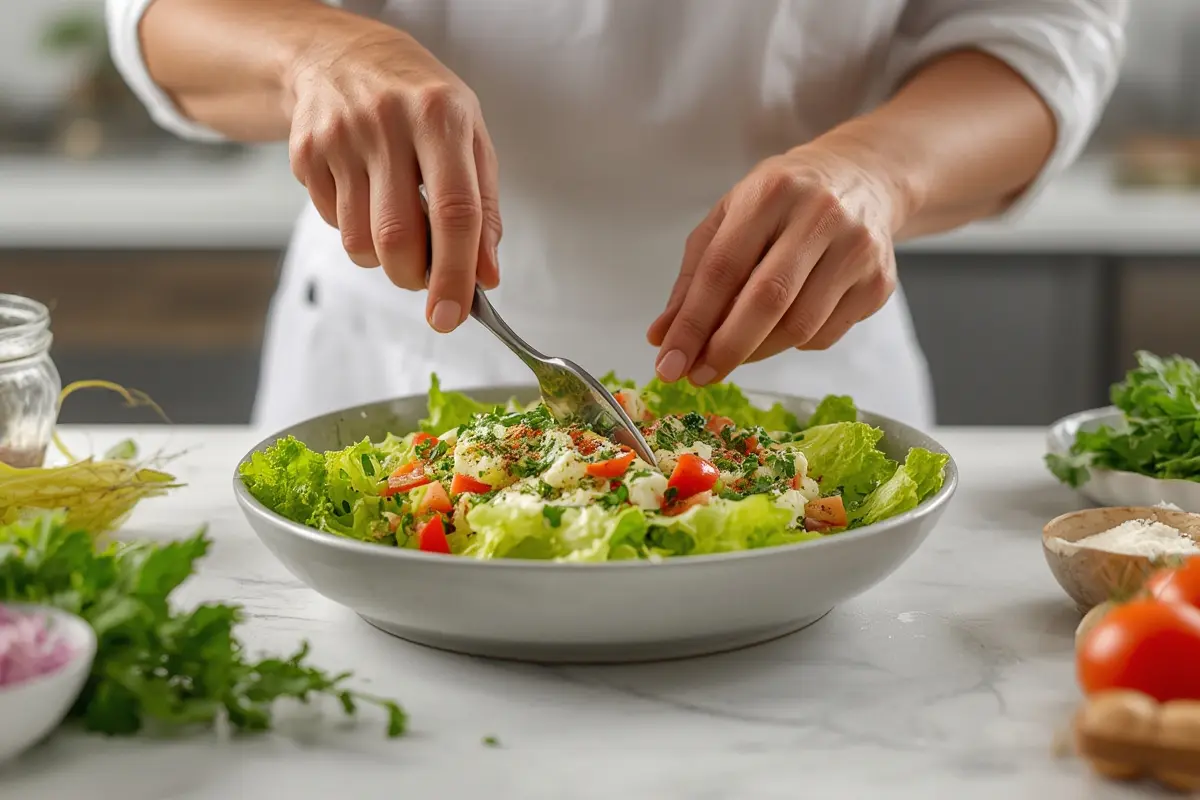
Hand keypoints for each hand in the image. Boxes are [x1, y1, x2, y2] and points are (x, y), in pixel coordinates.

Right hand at [284, 18, 500, 332]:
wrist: (336, 55)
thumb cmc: (418, 101)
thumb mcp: (469, 136)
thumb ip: (484, 209)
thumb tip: (486, 276)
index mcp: (439, 116)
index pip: (454, 213)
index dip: (455, 274)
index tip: (453, 314)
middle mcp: (387, 124)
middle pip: (397, 238)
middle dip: (414, 278)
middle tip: (426, 279)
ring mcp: (339, 139)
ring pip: (359, 242)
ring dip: (384, 259)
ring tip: (398, 226)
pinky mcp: (306, 154)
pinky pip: (332, 225)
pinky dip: (355, 230)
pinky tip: (365, 196)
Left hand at [647, 140, 905, 384]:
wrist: (862, 178)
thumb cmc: (781, 203)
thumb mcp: (728, 220)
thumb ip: (692, 279)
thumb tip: (661, 337)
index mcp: (770, 192)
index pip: (722, 269)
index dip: (692, 323)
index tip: (669, 363)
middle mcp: (819, 215)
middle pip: (767, 300)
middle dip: (725, 349)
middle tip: (698, 377)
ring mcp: (857, 249)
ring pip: (799, 327)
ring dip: (757, 352)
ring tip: (733, 353)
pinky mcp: (879, 282)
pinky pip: (825, 335)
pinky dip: (792, 344)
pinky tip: (782, 326)